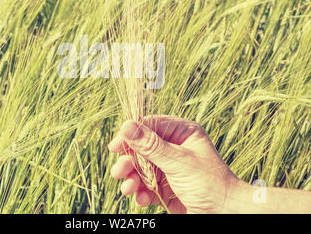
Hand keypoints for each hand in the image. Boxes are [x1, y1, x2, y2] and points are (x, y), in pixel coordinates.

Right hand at [108, 115, 239, 213]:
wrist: (225, 215)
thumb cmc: (209, 183)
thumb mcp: (178, 161)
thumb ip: (151, 145)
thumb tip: (126, 126)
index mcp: (182, 133)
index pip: (150, 126)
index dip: (131, 135)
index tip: (115, 146)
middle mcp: (174, 148)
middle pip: (142, 148)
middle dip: (129, 161)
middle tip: (118, 171)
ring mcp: (169, 168)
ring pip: (141, 168)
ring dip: (132, 178)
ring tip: (128, 189)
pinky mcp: (165, 187)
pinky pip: (146, 185)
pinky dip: (141, 192)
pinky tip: (141, 199)